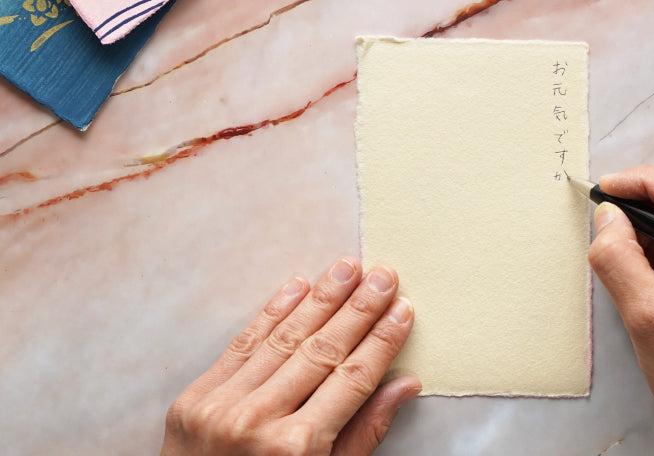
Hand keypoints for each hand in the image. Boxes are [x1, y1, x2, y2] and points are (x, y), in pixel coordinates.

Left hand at [161, 257, 419, 455]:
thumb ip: (363, 433)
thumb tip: (405, 384)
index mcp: (297, 451)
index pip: (353, 380)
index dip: (381, 341)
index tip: (403, 309)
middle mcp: (260, 422)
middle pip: (323, 350)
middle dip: (359, 308)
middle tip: (383, 274)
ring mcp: (223, 406)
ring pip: (285, 337)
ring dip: (322, 297)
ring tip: (348, 267)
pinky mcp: (196, 397)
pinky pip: (243, 343)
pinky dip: (273, 311)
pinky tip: (299, 284)